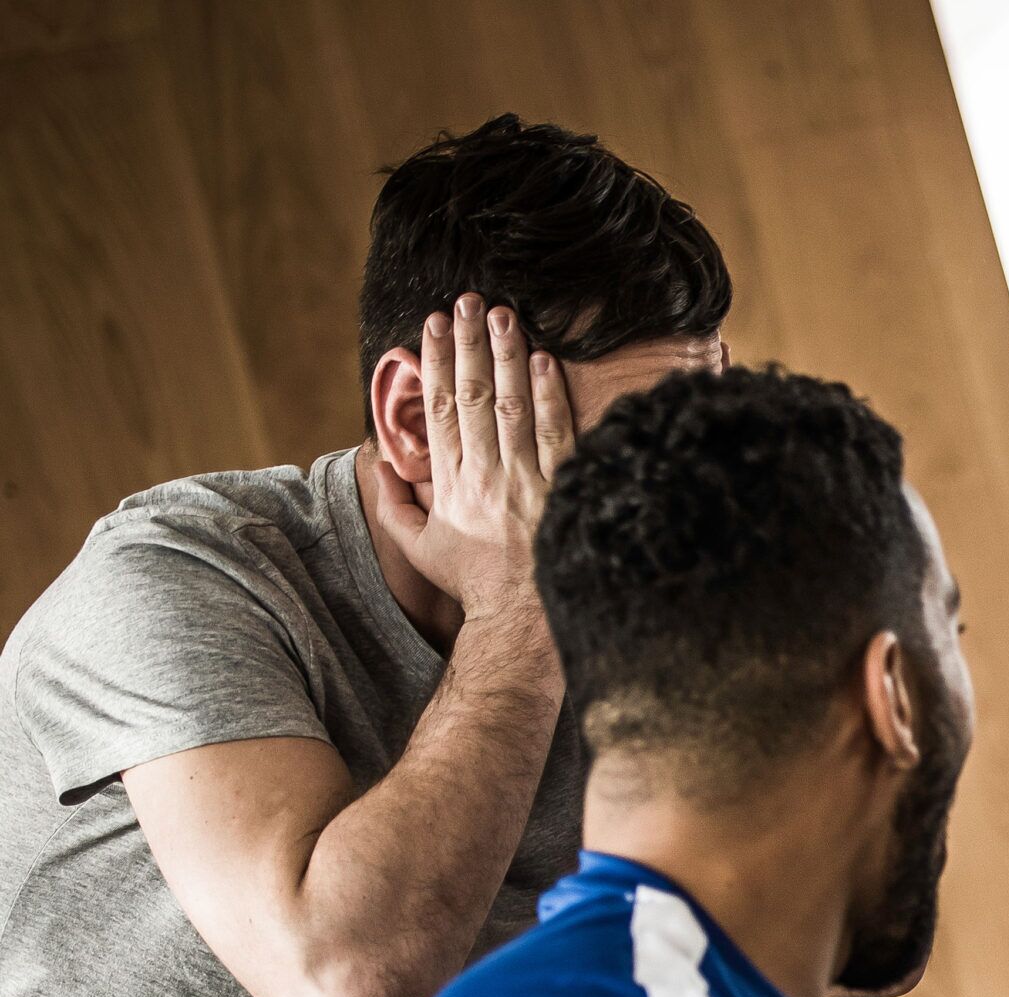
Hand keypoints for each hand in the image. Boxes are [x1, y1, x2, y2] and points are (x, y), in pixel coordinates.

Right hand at [370, 294, 574, 621]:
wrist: (523, 618)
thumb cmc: (473, 582)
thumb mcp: (419, 548)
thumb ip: (393, 504)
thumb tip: (381, 460)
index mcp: (450, 481)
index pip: (438, 408)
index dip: (434, 361)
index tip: (433, 324)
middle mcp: (486, 474)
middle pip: (474, 394)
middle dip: (470, 343)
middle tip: (468, 301)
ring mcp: (526, 479)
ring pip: (514, 404)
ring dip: (508, 354)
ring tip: (504, 314)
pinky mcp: (562, 488)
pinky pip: (557, 432)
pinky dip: (550, 394)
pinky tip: (544, 360)